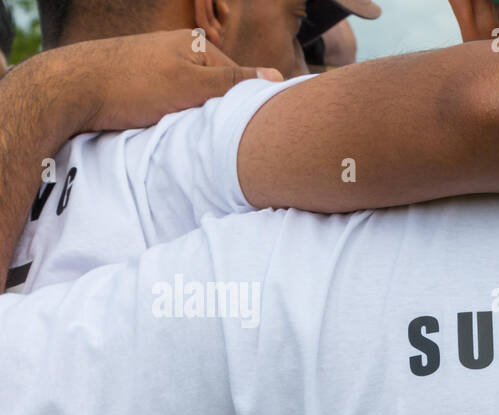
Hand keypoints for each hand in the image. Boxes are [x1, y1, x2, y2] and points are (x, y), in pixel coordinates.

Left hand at [28, 30, 280, 133]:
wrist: (69, 89)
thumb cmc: (132, 86)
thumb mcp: (191, 86)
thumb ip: (234, 82)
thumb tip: (278, 77)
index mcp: (196, 45)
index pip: (240, 80)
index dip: (244, 106)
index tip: (245, 131)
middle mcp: (179, 52)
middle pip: (217, 91)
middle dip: (218, 114)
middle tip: (212, 135)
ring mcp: (160, 68)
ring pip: (195, 101)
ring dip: (195, 120)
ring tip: (185, 132)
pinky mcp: (143, 85)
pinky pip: (173, 106)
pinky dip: (174, 119)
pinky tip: (165, 128)